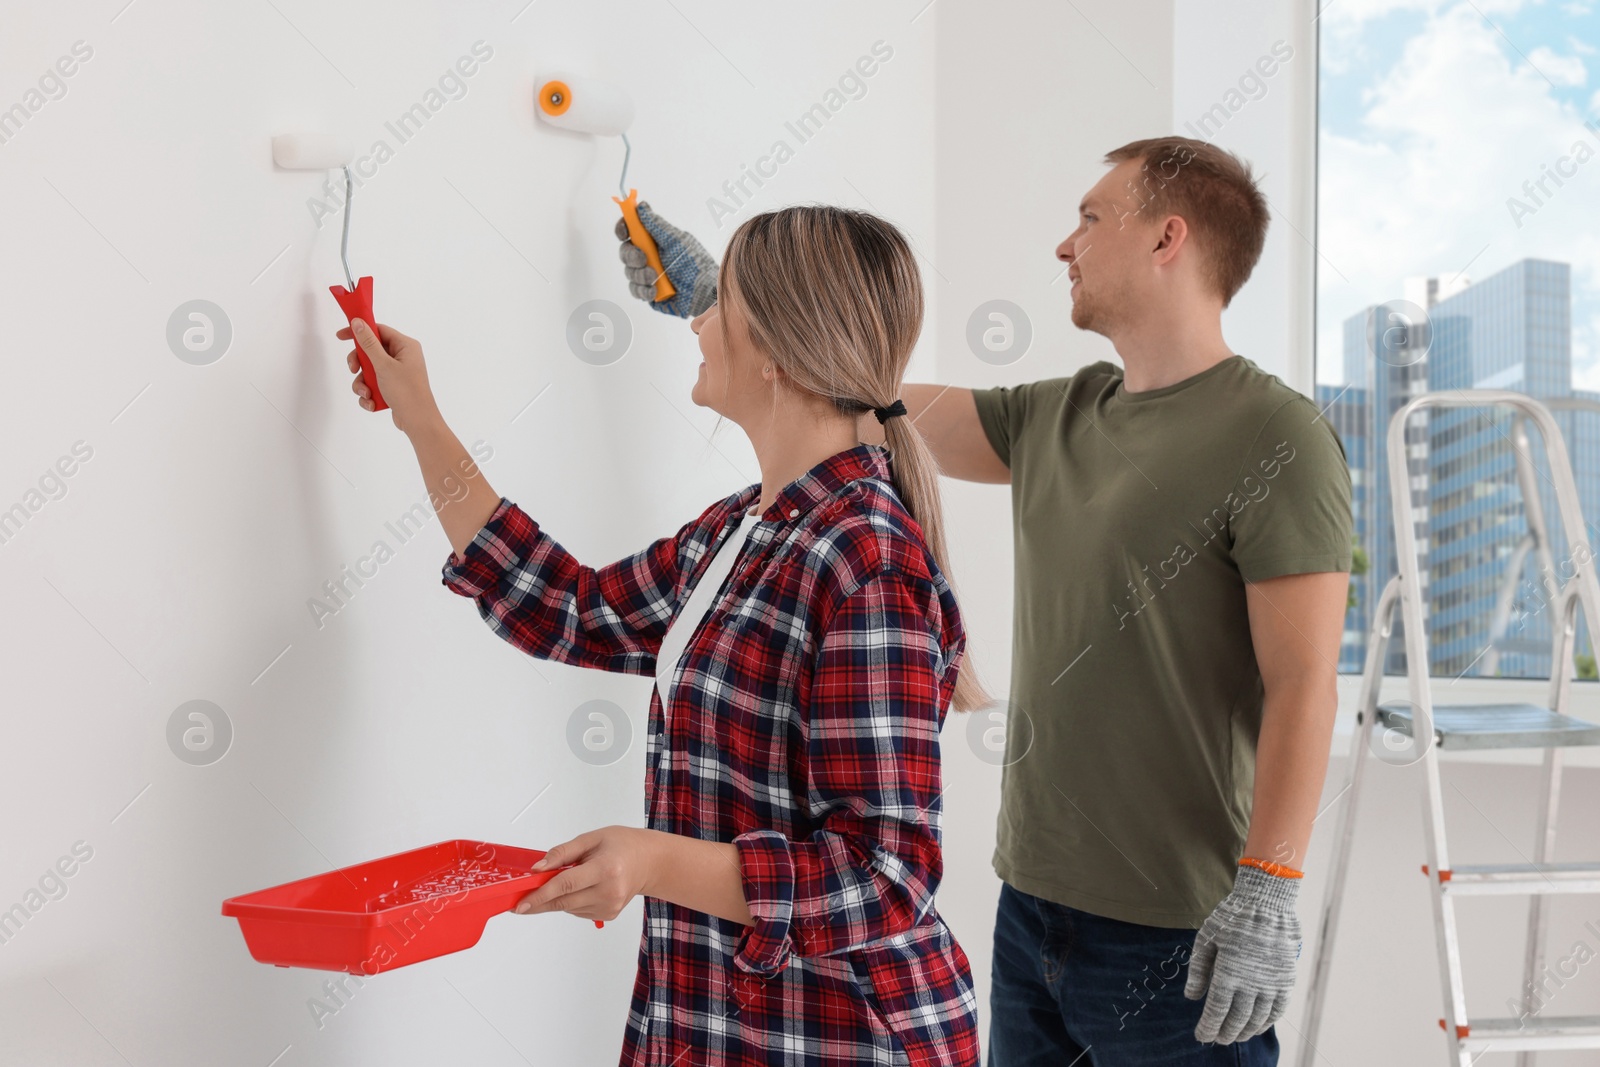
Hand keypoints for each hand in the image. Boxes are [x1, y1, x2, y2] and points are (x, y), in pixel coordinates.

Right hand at [337, 318, 438, 435]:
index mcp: (405, 346)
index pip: (378, 330)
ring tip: (367, 393)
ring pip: (369, 370)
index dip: (359, 331)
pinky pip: (373, 384)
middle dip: (359, 363)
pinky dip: (369, 393)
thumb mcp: (384, 365)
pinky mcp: (392, 386)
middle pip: (370, 351)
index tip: (341, 336)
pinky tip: (372, 402)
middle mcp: (402, 357)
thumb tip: (358, 323)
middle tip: (353, 369)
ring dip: (363, 383)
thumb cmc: (406, 392)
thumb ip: (368, 344)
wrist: (418, 422)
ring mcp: (397, 372)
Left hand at [514, 826, 657, 923]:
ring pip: (568, 907)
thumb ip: (562, 853)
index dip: (540, 895)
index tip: (520, 904)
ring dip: (557, 897)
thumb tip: (538, 868)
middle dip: (539, 902)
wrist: (650, 862)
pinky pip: (577, 910)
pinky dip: (571, 900)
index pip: (566, 884)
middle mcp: (609, 892)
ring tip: (566, 879)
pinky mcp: (608, 915)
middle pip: (563, 901)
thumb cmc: (623, 845)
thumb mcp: (592, 838)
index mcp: (606, 869)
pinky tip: (582, 887)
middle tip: (519, 902)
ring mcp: (609, 907)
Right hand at [614, 202, 718, 317]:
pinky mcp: (648, 293)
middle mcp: (648, 257)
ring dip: (640, 275)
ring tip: (656, 277)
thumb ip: (656, 225)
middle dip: (632, 255)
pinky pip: (635, 290)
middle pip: (625, 252)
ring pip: (629, 272)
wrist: (704, 291)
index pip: (631, 232)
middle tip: (643, 259)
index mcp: (654, 241)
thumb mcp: (676, 240)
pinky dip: (643, 290)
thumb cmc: (695, 263)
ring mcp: (647, 276)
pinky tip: (654, 291)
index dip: (623, 229)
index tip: (624, 232)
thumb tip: (642, 206)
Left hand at [1183, 864, 1301, 1043]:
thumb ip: (1198, 970)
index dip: (1208, 1027)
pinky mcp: (1286, 980)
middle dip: (1225, 1034)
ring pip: (1258, 1019)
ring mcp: (1271, 983)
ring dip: (1245, 1032)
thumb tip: (1191, 997)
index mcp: (1228, 972)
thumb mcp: (1206, 938)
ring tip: (1234, 1037)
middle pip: (1237, 1020)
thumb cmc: (1231, 918)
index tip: (1201, 1036)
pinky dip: (1267, 1023)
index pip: (1216, 1011)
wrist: (1267, 902)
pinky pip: (1278, 1010)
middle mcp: (1251, 983)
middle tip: (1216, 1040)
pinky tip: (1257, 1027)